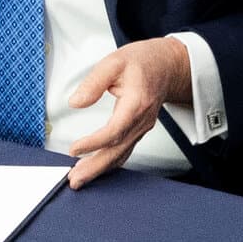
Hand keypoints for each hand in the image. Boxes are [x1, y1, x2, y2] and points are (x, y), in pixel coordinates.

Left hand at [65, 36, 192, 186]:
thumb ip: (94, 82)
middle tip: (75, 179)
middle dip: (95, 167)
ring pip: (121, 154)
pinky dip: (110, 162)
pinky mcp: (139, 130)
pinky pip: (125, 150)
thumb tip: (76, 102)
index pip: (115, 130)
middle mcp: (142, 120)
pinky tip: (97, 168)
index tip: (75, 149)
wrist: (167, 66)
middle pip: (118, 150)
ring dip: (100, 169)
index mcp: (137, 103)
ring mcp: (142, 127)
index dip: (94, 142)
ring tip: (80, 178)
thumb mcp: (114, 62)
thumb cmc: (144, 62)